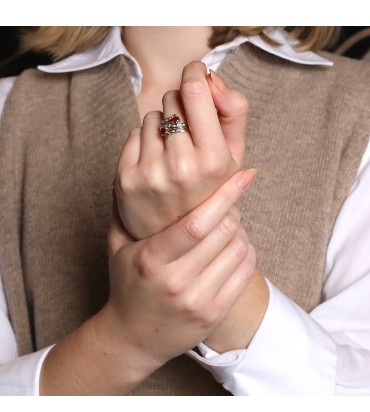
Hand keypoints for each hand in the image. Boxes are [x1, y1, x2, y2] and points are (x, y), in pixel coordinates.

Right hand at [106, 170, 255, 368]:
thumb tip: (134, 173)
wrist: (133, 337)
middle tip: (225, 208)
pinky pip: (245, 273)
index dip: (223, 196)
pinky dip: (246, 254)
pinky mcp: (213, 314)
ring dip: (240, 232)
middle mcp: (175, 281)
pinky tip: (233, 250)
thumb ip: (124, 210)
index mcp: (151, 259)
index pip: (195, 223)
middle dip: (232, 212)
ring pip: (238, 250)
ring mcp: (197, 300)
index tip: (242, 176)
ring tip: (227, 229)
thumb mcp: (118, 247)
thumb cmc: (127, 285)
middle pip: (223, 233)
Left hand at [115, 62, 249, 239]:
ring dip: (162, 126)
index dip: (194, 73)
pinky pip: (133, 133)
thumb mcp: (233, 157)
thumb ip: (233, 113)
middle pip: (172, 99)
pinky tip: (154, 163)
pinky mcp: (125, 179)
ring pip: (152, 116)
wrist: (178, 237)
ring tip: (171, 155)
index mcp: (214, 161)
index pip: (194, 91)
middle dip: (181, 105)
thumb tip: (211, 78)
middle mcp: (180, 167)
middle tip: (187, 133)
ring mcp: (150, 174)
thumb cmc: (207, 192)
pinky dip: (144, 141)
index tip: (194, 71)